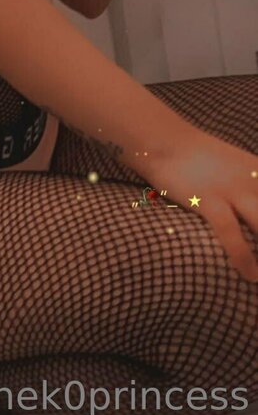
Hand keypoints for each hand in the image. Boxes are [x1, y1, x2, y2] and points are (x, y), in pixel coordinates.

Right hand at [129, 129, 257, 282]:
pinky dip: (244, 257)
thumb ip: (252, 188)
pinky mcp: (208, 199)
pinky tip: (251, 275)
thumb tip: (254, 215)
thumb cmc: (199, 159)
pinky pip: (232, 234)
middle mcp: (252, 180)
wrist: (165, 140)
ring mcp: (231, 189)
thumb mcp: (236, 168)